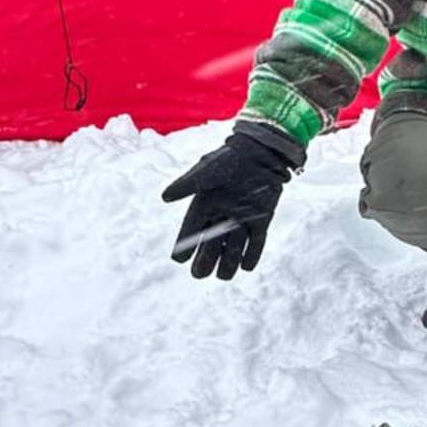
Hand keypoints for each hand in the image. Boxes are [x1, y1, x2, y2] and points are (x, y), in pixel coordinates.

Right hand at [161, 127, 300, 279]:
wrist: (261, 151)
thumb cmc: (231, 158)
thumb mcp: (207, 170)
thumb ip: (188, 184)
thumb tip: (165, 197)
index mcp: (204, 204)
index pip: (190, 229)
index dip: (184, 245)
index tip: (178, 260)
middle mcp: (221, 214)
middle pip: (210, 245)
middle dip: (204, 260)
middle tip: (200, 273)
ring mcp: (242, 218)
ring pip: (233, 247)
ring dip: (228, 261)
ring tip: (224, 274)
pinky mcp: (261, 219)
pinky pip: (256, 242)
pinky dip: (252, 255)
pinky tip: (246, 266)